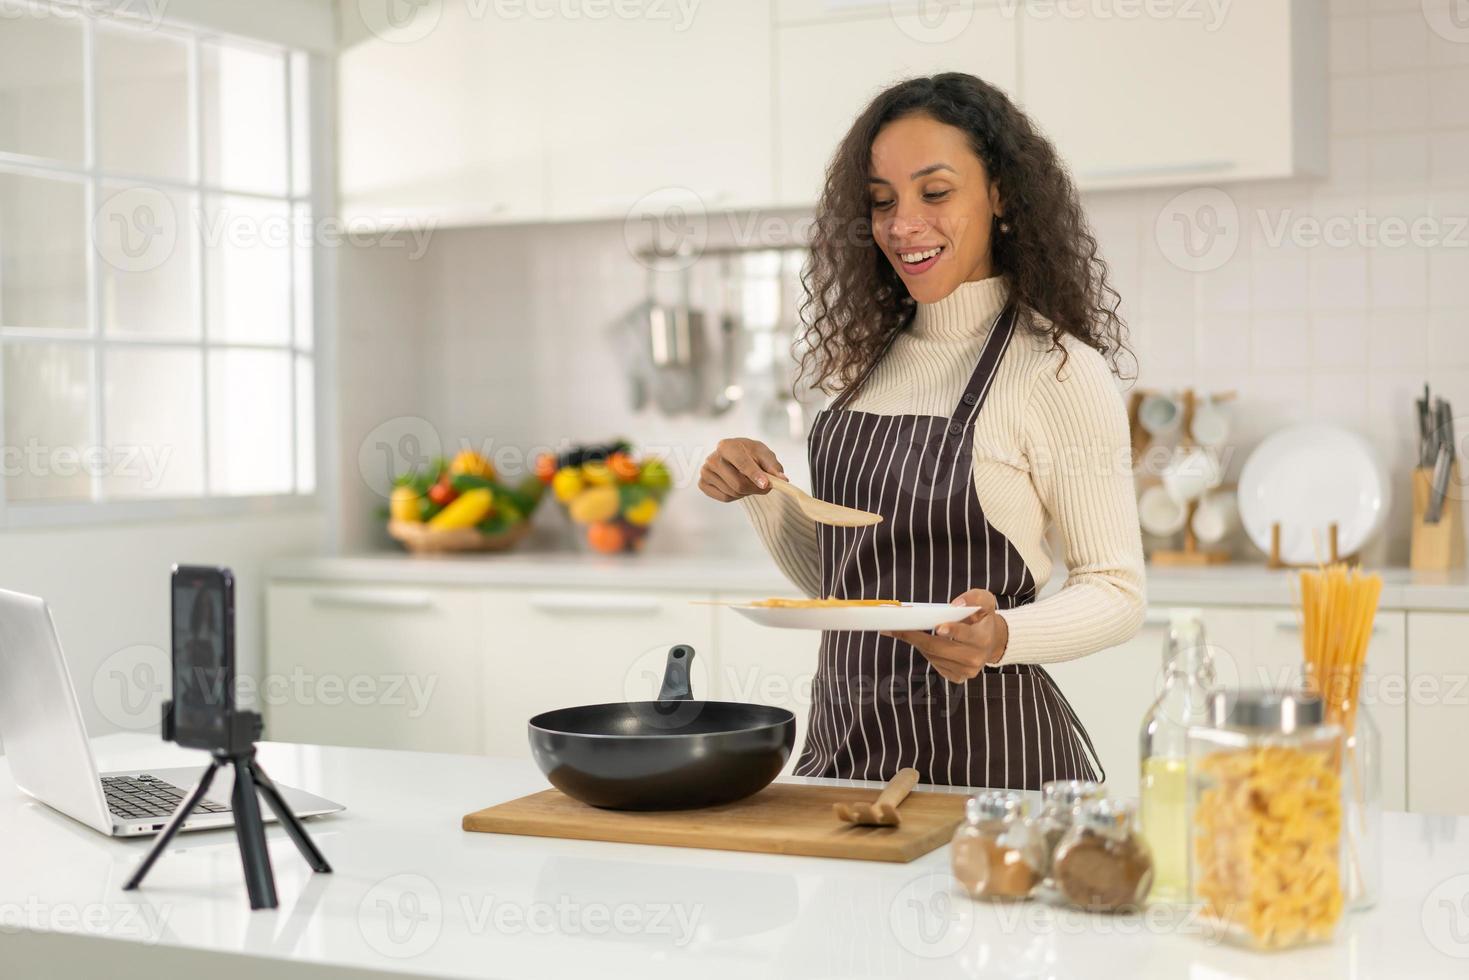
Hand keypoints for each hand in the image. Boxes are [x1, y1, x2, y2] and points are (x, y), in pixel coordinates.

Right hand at [699, 438, 787, 501]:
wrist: (734, 456)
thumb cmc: (750, 454)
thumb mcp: (764, 455)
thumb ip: (773, 467)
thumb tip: (782, 479)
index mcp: (727, 446)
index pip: (742, 463)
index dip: (755, 475)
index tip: (766, 484)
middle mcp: (712, 458)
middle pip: (738, 483)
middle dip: (755, 489)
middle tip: (765, 487)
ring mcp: (705, 471)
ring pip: (732, 492)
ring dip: (746, 492)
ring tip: (749, 482)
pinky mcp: (702, 483)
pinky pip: (724, 498)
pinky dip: (735, 496)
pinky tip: (736, 485)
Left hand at [882, 589, 1007, 682]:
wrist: (991, 640)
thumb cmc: (983, 618)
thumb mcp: (986, 601)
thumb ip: (975, 598)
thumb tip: (956, 604)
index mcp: (983, 639)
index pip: (965, 635)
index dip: (952, 631)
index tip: (938, 627)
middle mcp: (975, 659)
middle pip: (938, 648)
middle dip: (915, 636)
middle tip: (895, 627)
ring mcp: (965, 671)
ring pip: (932, 655)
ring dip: (915, 642)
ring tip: (899, 629)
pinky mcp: (956, 677)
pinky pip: (933, 663)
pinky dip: (923, 650)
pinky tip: (916, 640)